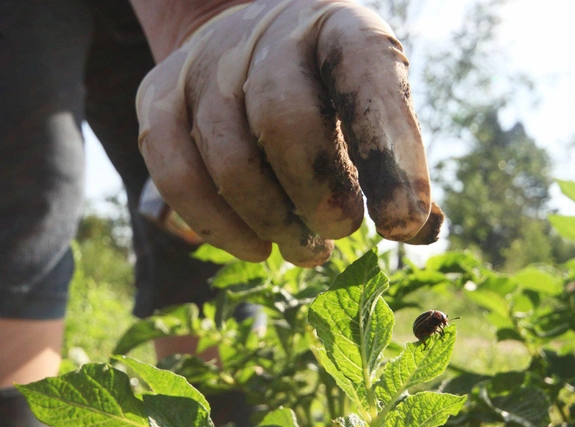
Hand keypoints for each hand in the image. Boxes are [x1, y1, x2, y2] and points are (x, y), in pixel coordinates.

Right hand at [135, 0, 442, 266]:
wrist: (249, 46)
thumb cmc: (326, 92)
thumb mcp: (371, 107)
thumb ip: (395, 163)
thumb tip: (416, 229)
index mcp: (340, 28)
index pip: (366, 79)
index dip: (388, 155)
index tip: (402, 223)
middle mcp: (268, 33)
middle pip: (284, 120)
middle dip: (318, 195)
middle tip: (338, 233)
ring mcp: (205, 62)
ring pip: (230, 159)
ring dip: (273, 223)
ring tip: (307, 250)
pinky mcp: (158, 96)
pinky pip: (176, 176)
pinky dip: (218, 226)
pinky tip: (256, 248)